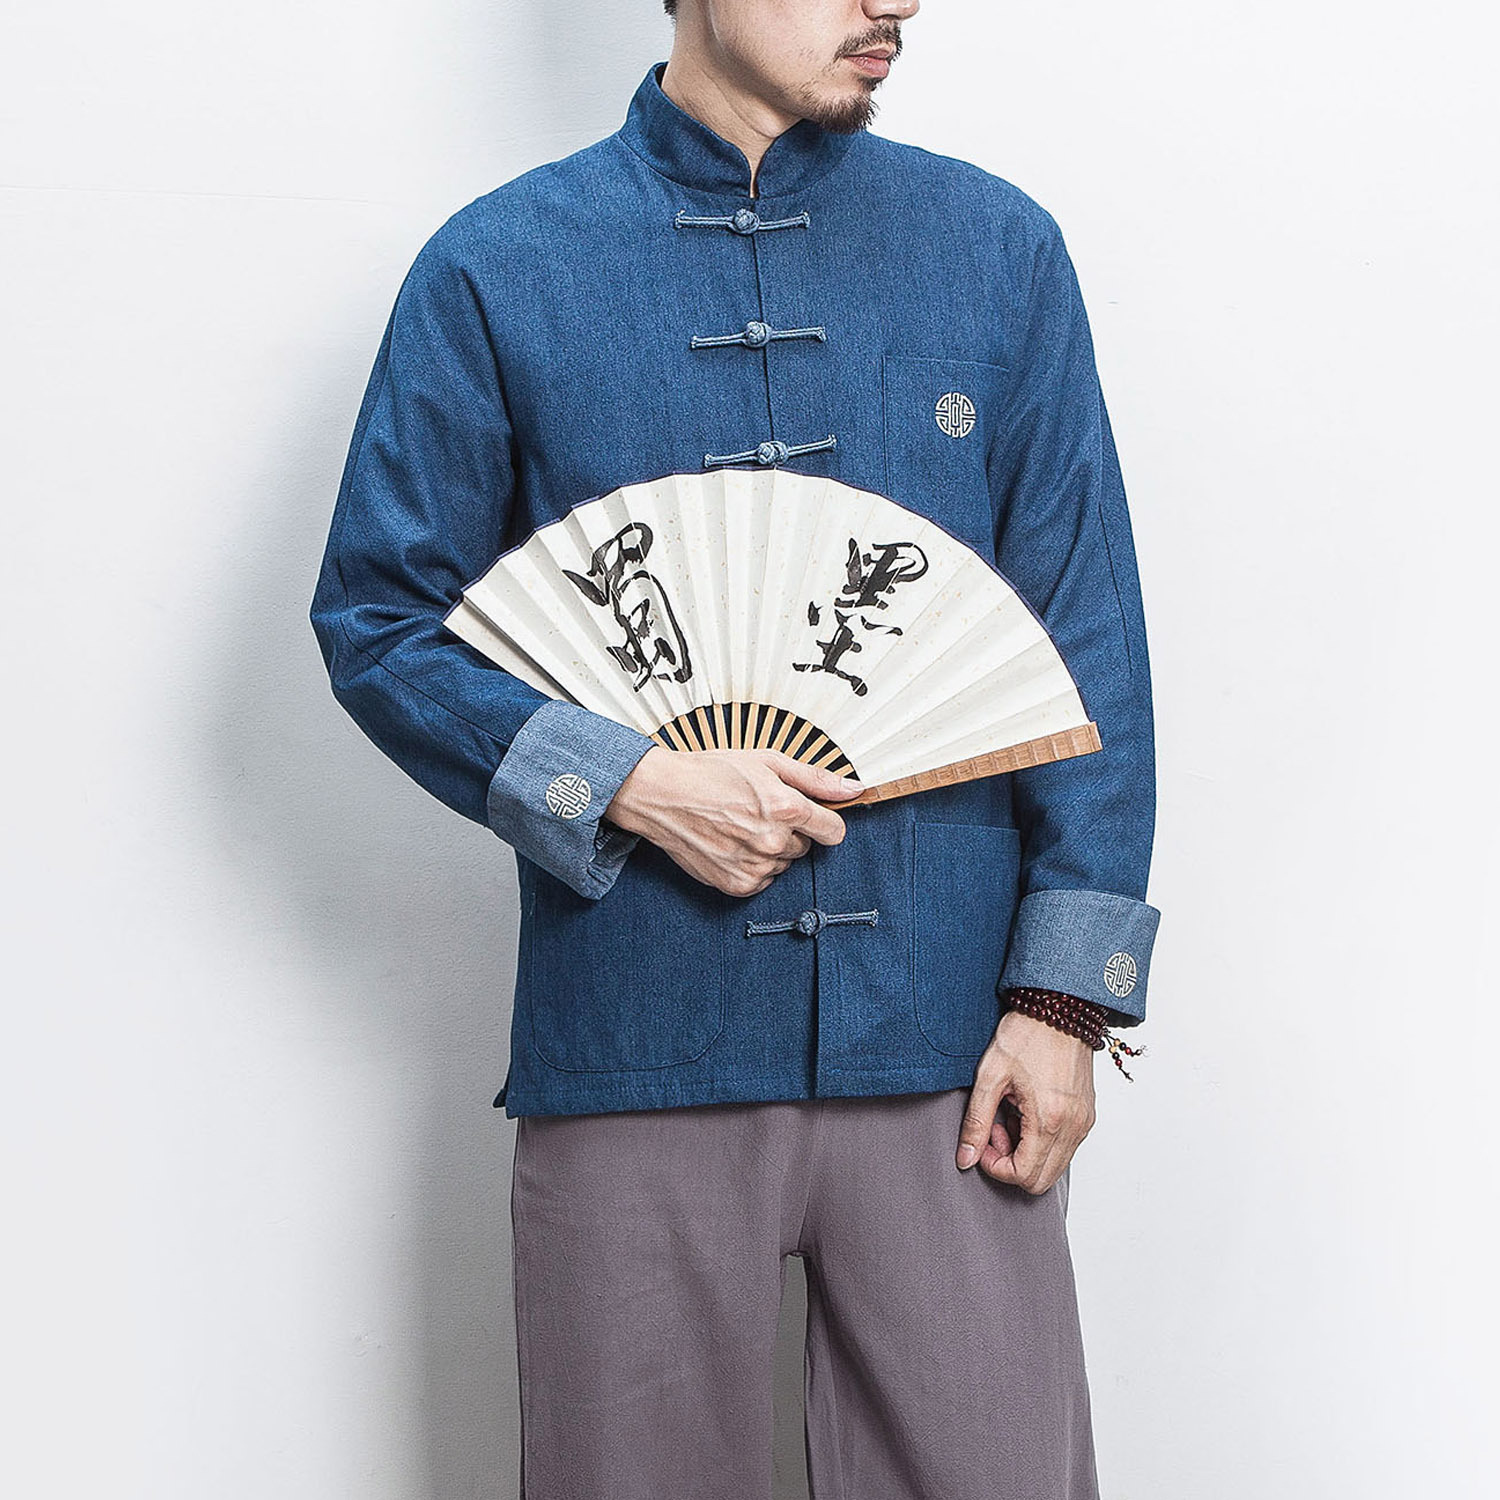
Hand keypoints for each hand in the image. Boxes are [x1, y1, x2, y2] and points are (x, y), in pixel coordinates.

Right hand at [603, 746, 863, 896]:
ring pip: (783, 864)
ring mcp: (754, 867)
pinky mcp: (737, 885)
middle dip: (790, 832)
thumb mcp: (767, 761)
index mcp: (786, 808)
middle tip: (757, 812)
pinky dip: (751, 866)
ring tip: (739, 826)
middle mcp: (773, 842)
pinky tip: (730, 844)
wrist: (662, 794)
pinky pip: (762, 880)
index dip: (823, 822)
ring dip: (769, 850)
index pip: (834, 831)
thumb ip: (815, 778)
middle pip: (806, 847)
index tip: (809, 816)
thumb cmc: (712, 772)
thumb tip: (855, 788)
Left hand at [955, 1009, 1096, 1193]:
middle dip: (1011, 1164)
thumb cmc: (1026, 1035)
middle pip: (1041, 1181)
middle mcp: (1073, 1127)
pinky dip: (1042, 1142)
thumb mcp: (990, 1075)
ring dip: (1027, 1153)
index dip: (995, 1167)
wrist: (1060, 1008)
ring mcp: (1084, 1123)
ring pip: (1053, 1166)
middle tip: (996, 1129)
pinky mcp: (1087, 1115)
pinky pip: (1064, 1148)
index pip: (1023, 1176)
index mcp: (1049, 1119)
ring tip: (1010, 1116)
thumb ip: (976, 1122)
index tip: (983, 1139)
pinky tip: (1026, 1112)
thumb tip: (965, 1159)